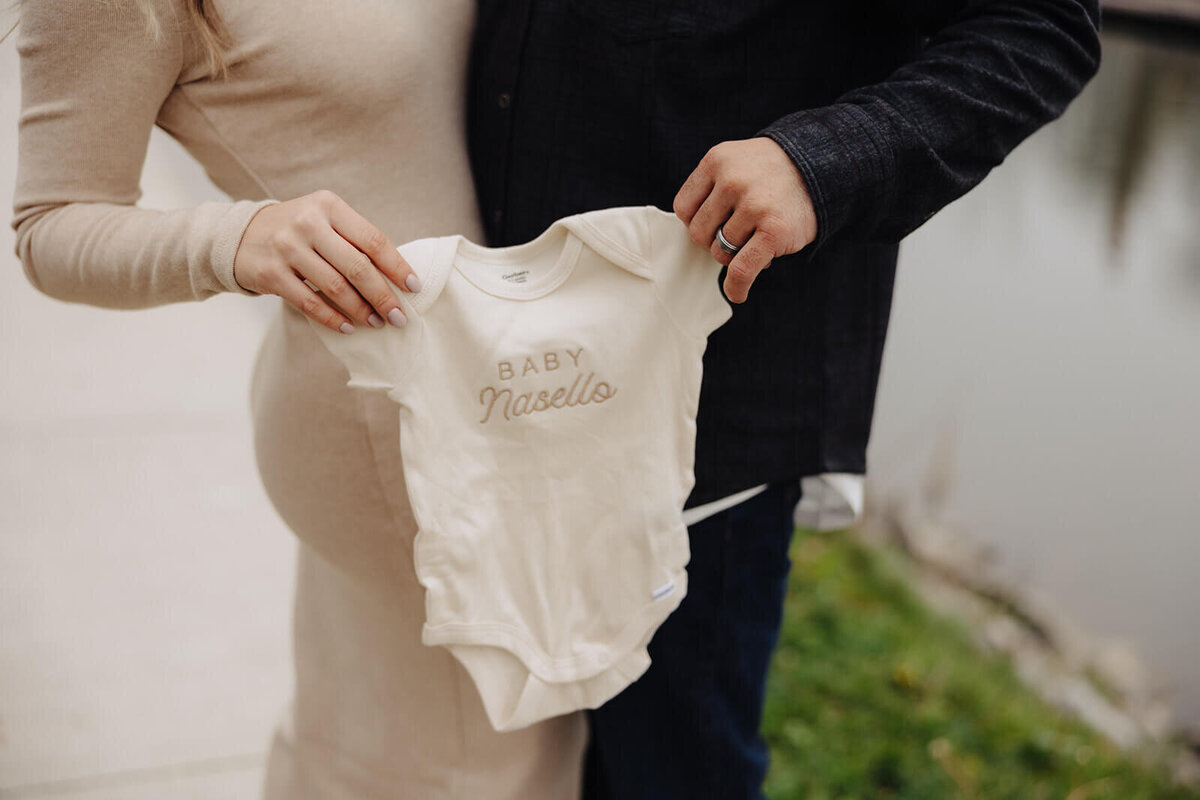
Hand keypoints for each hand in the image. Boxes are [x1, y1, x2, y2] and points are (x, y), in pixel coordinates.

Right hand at [233, 189, 419, 332]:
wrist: (240, 235)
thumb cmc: (297, 231)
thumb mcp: (324, 220)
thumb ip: (354, 240)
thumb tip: (396, 277)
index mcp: (328, 206)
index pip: (372, 239)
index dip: (397, 266)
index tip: (414, 287)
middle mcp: (308, 223)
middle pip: (357, 267)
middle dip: (383, 296)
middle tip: (400, 316)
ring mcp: (287, 248)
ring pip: (335, 287)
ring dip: (361, 310)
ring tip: (376, 323)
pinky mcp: (271, 273)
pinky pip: (309, 302)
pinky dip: (332, 318)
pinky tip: (347, 327)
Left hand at [673, 137, 817, 303]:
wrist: (820, 166)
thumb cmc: (770, 172)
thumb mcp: (734, 162)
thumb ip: (710, 190)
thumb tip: (695, 238)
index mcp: (716, 161)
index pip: (683, 208)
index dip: (697, 221)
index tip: (714, 224)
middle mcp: (732, 180)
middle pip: (698, 233)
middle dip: (715, 240)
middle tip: (739, 233)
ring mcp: (754, 205)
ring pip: (720, 252)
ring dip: (735, 255)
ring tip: (756, 240)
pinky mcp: (774, 230)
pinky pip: (741, 270)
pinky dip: (737, 287)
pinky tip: (737, 293)